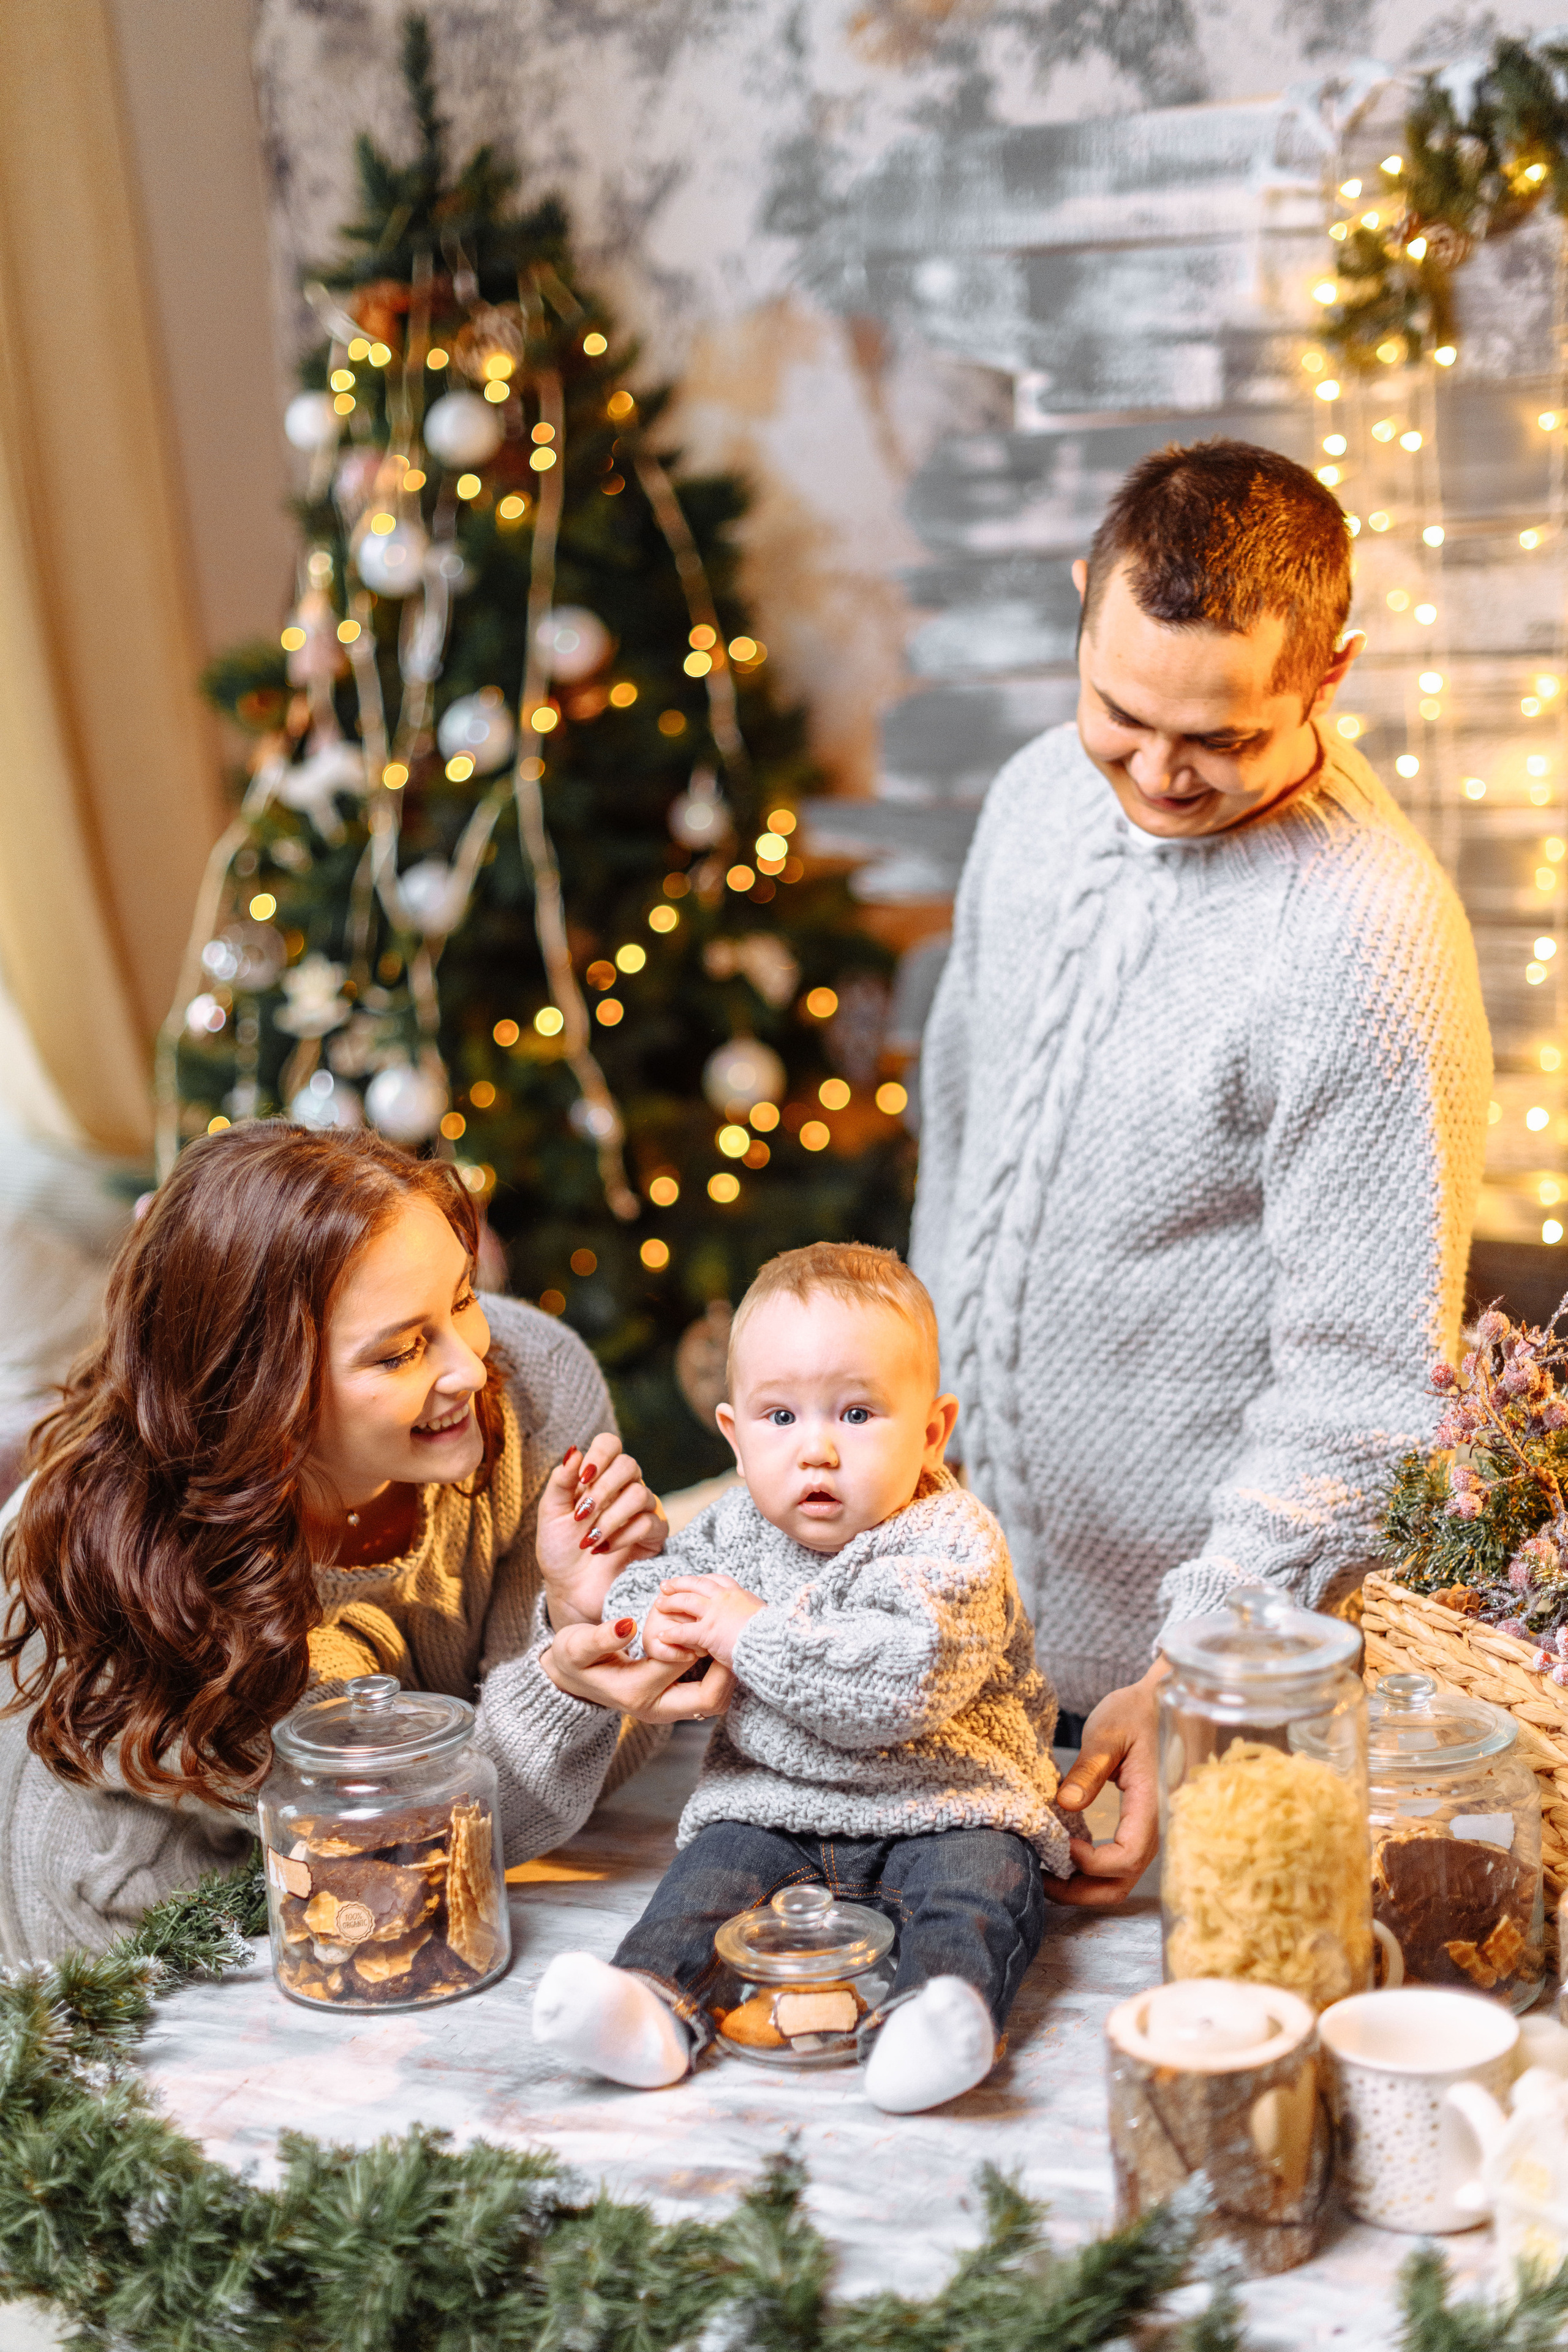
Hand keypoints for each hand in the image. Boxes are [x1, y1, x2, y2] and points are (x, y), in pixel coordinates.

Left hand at [535, 1436, 667, 1625]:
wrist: (569, 1589)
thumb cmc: (559, 1549)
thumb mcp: (551, 1513)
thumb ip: (561, 1481)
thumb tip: (574, 1450)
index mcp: (597, 1476)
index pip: (609, 1444)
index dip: (600, 1455)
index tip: (583, 1476)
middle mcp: (623, 1487)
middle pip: (629, 1464)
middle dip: (603, 1489)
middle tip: (581, 1514)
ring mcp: (641, 1510)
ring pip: (640, 1494)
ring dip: (610, 1518)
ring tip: (589, 1540)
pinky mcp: (653, 1534)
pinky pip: (649, 1522)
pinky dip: (622, 1536)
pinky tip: (603, 1549)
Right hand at [541, 1617, 733, 1722]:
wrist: (569, 1678)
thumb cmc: (573, 1659)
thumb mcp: (578, 1646)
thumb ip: (602, 1637)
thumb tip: (629, 1625)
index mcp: (638, 1693)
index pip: (684, 1668)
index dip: (700, 1642)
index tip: (703, 1618)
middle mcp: (657, 1708)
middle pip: (712, 1699)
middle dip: (728, 1667)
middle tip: (728, 1632)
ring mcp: (667, 1707)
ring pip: (715, 1698)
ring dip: (726, 1670)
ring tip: (723, 1635)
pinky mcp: (673, 1698)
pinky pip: (708, 1690)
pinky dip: (718, 1670)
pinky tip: (714, 1641)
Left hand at [650, 1573, 764, 1667]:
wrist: (774, 1643)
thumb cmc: (774, 1634)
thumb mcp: (765, 1616)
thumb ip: (753, 1614)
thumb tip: (756, 1619)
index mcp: (740, 1593)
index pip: (718, 1579)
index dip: (703, 1579)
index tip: (694, 1581)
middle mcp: (725, 1598)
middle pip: (696, 1584)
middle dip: (679, 1583)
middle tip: (666, 1585)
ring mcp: (714, 1613)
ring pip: (685, 1602)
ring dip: (670, 1602)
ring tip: (658, 1604)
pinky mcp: (707, 1632)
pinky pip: (683, 1630)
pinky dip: (671, 1633)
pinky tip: (662, 1636)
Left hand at [1046, 1659, 1165, 1908]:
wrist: (1163, 1699)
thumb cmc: (1136, 1710)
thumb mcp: (1107, 1731)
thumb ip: (1088, 1768)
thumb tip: (1065, 1803)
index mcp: (1153, 1802)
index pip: (1129, 1854)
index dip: (1092, 1863)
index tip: (1061, 1845)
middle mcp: (1158, 1823)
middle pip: (1125, 1879)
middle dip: (1083, 1890)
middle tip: (1043, 1878)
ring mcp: (1153, 1827)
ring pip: (1125, 1876)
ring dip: (1087, 1885)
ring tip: (1050, 1874)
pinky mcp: (1143, 1824)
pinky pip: (1123, 1860)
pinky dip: (1096, 1870)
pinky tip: (1069, 1857)